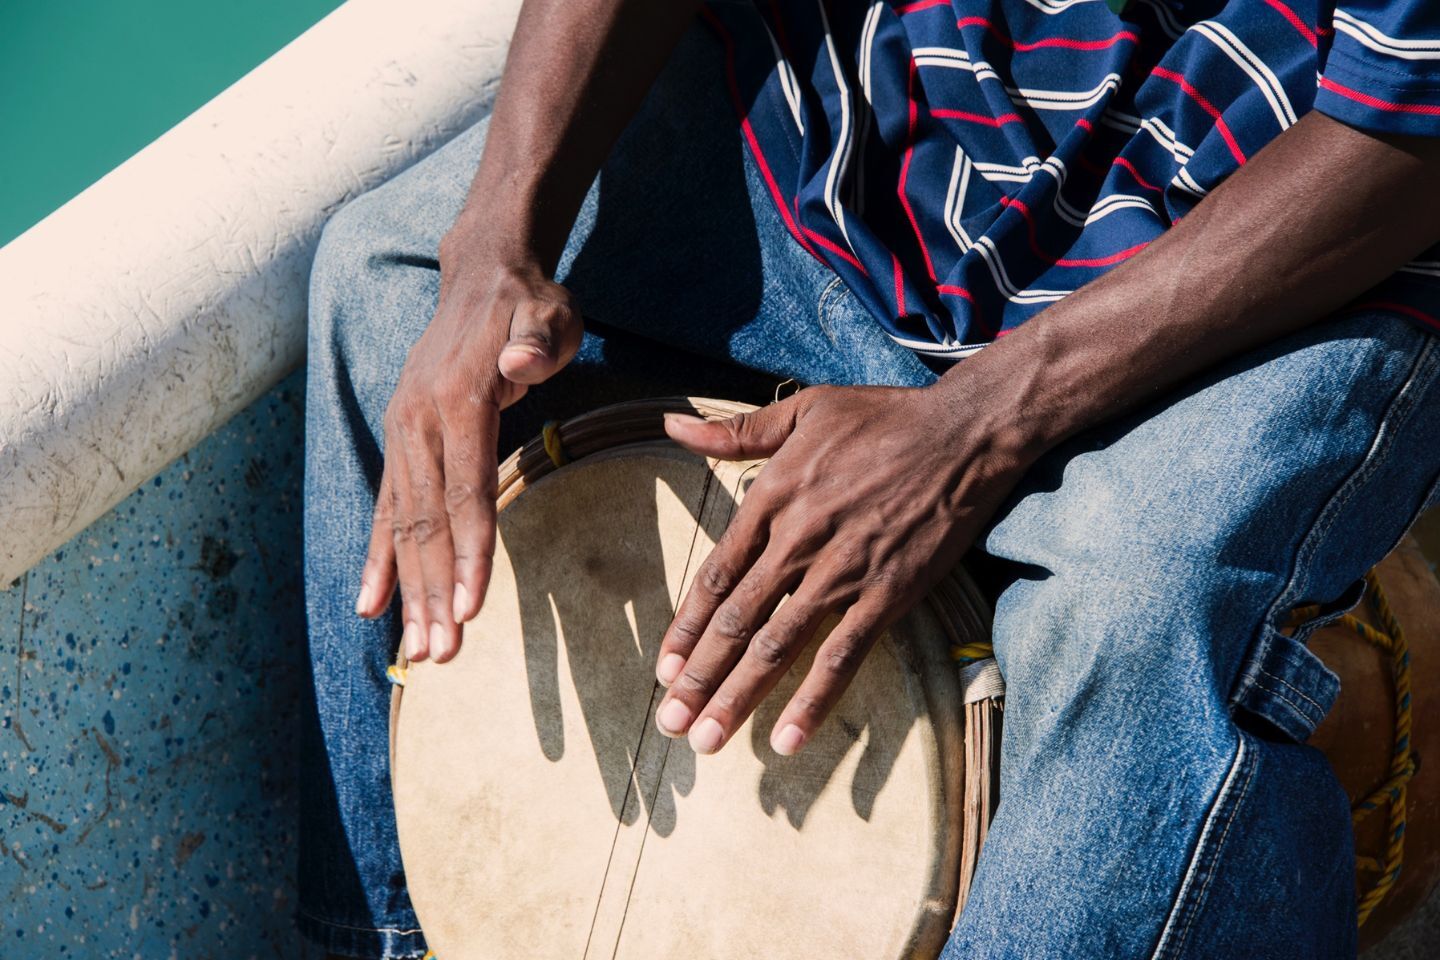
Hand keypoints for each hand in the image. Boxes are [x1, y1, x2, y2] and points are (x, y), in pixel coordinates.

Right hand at [354, 237, 582, 663]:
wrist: (482, 274)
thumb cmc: (528, 303)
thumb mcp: (549, 313)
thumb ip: (537, 340)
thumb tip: (523, 361)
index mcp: (456, 398)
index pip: (465, 489)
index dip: (470, 551)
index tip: (473, 608)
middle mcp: (417, 422)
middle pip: (425, 521)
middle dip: (435, 592)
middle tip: (443, 655)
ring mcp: (403, 434)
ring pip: (402, 525)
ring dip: (411, 591)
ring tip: (420, 650)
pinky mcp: (402, 444)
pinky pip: (384, 511)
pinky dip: (378, 561)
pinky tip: (371, 607)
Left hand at [651, 383, 1032, 755]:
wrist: (967, 433)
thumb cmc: (885, 418)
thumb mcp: (805, 409)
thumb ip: (736, 432)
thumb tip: (672, 426)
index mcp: (772, 497)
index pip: (716, 577)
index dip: (687, 628)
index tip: (663, 668)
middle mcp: (798, 541)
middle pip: (736, 621)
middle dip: (699, 678)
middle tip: (671, 723)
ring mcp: (843, 572)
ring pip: (778, 646)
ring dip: (739, 697)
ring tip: (708, 740)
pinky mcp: (888, 595)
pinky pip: (842, 657)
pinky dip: (813, 700)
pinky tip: (788, 739)